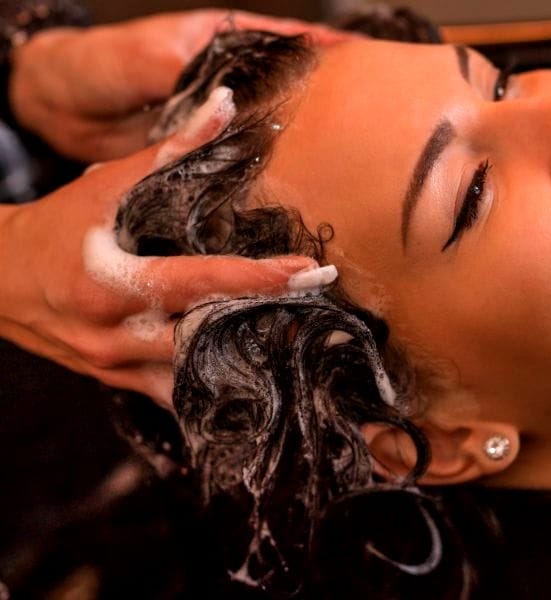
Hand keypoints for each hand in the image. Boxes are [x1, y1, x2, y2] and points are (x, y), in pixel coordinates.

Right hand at [0, 114, 322, 406]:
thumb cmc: (52, 228)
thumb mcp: (104, 186)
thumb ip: (169, 151)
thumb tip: (223, 107)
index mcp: (110, 283)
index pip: (198, 282)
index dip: (259, 278)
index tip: (312, 271)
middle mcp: (115, 334)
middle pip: (207, 339)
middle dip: (268, 327)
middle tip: (321, 310)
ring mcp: (116, 368)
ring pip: (196, 379)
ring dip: (247, 362)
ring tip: (298, 343)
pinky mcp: (119, 384)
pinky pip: (176, 395)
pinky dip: (214, 384)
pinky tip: (252, 371)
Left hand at [8, 9, 355, 161]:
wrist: (62, 109)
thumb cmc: (98, 65)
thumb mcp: (142, 56)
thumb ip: (185, 70)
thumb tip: (226, 94)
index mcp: (224, 46)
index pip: (287, 44)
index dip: (327, 52)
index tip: (366, 62)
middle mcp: (232, 88)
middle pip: (290, 94)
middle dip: (326, 106)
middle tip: (364, 126)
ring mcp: (223, 126)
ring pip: (272, 135)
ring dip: (301, 149)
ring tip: (341, 164)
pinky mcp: (207, 160)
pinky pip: (244, 170)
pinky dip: (266, 181)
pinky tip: (290, 193)